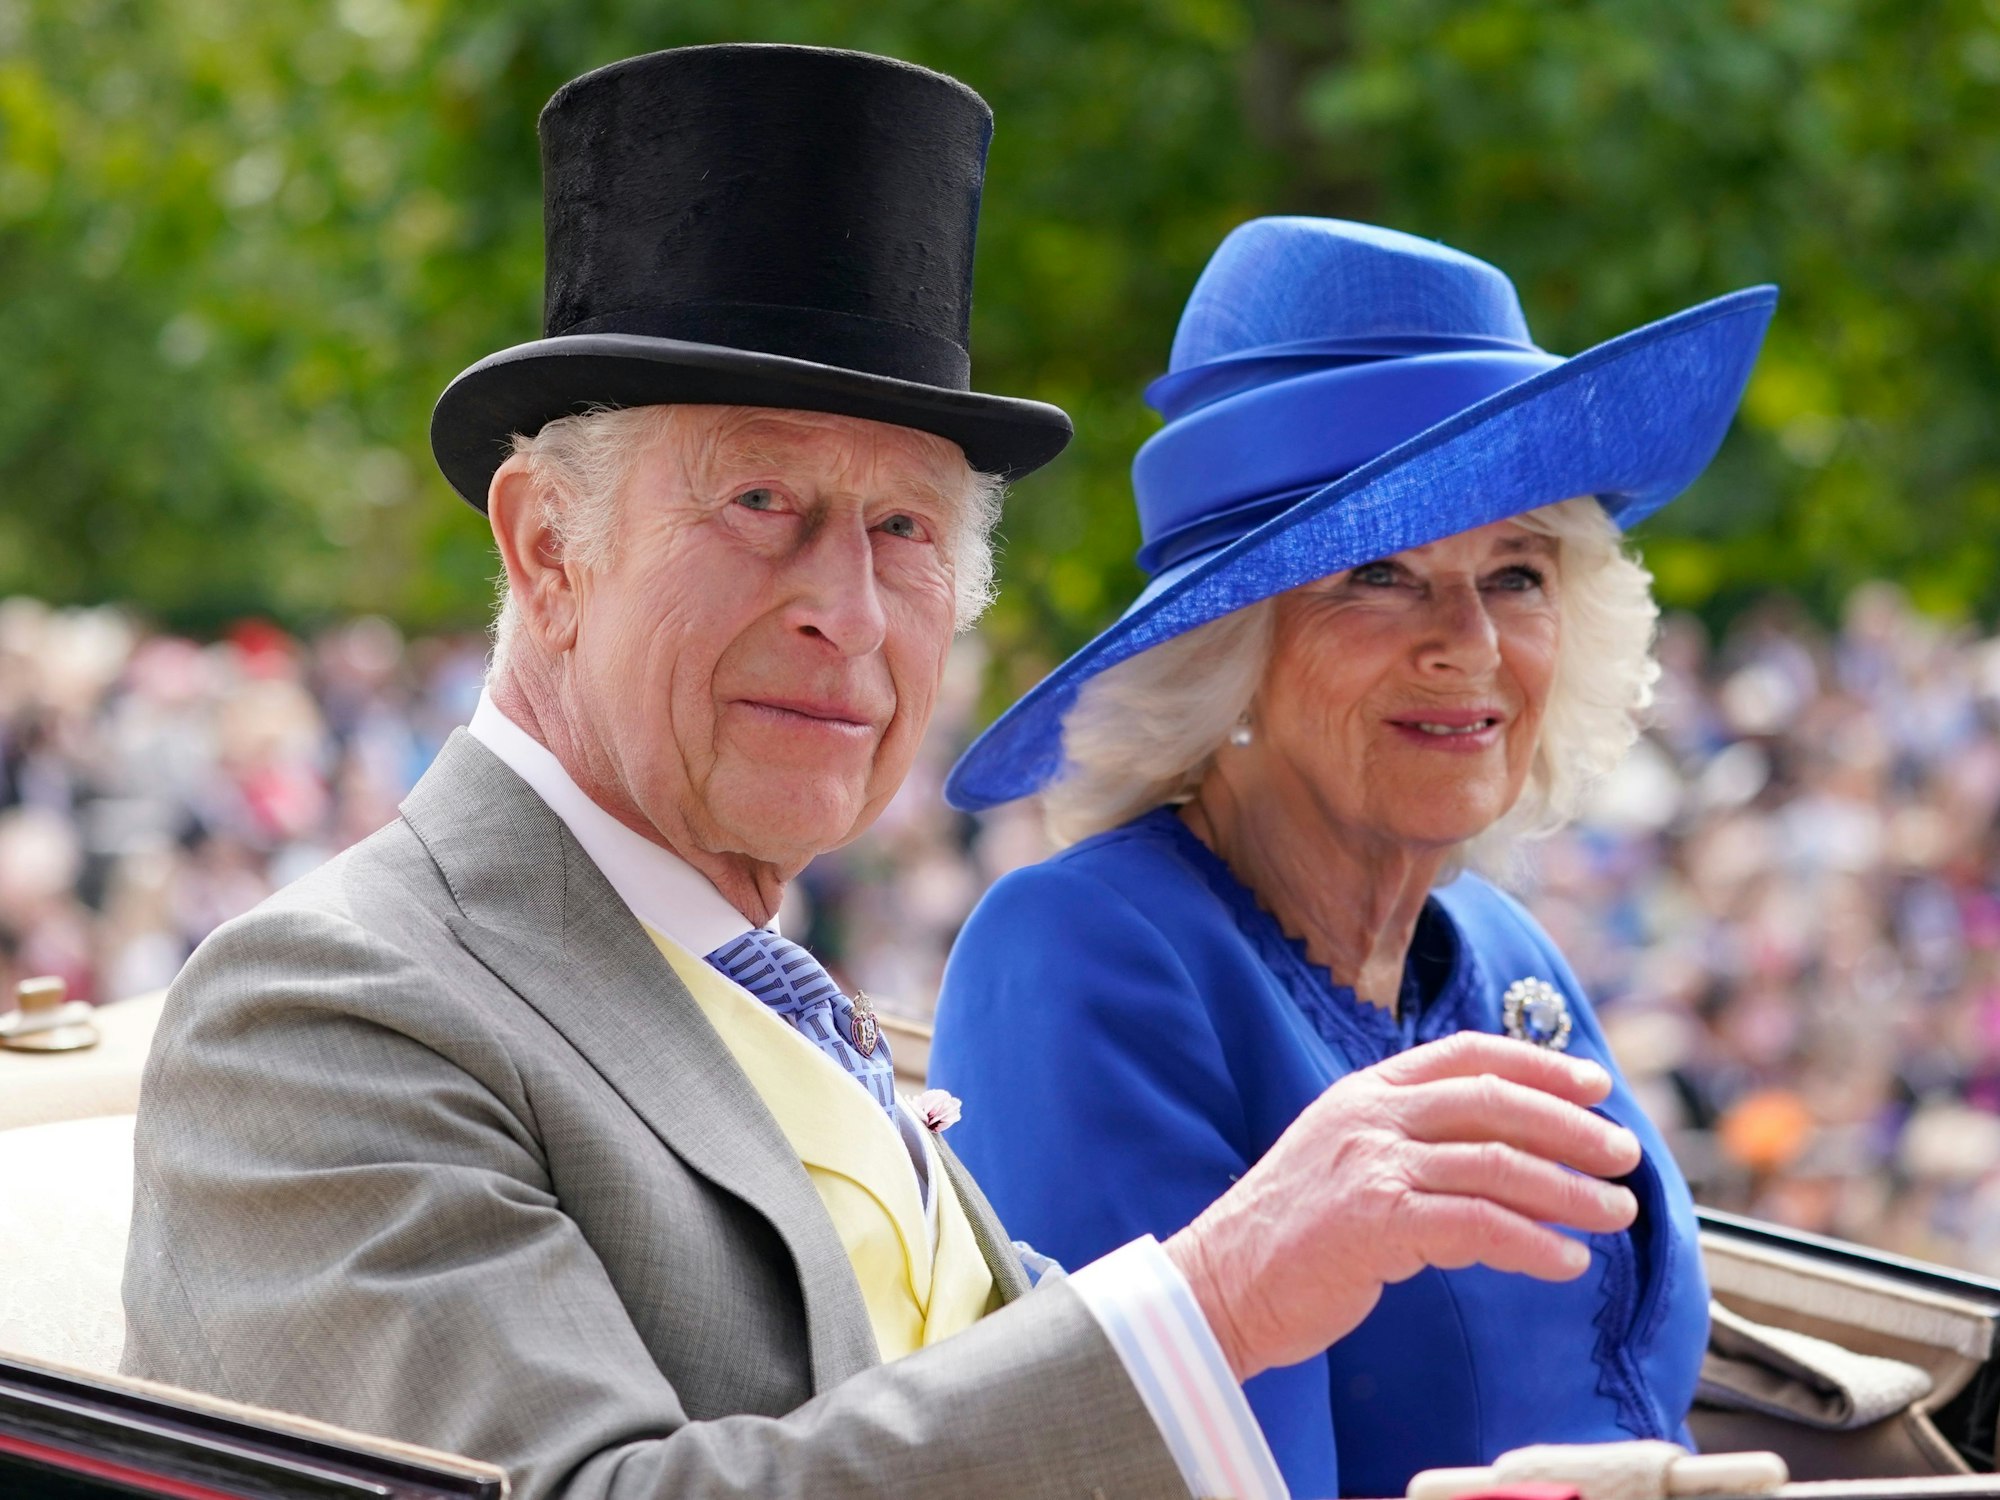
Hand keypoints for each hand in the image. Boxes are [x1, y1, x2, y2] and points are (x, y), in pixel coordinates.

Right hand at [1164, 1032, 1641, 1381]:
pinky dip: (1532, 1244)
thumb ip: (1409, 1139)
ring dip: (1569, 1191)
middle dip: (1571, 1127)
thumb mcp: (1345, 1156)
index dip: (1538, 1064)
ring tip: (1614, 1214)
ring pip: (1496, 1165)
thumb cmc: (1290, 1233)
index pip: (1466, 1055)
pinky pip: (1477, 1225)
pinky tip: (1565, 1262)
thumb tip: (1501, 1146)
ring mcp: (1370, 1165)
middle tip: (1624, 1154)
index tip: (1594, 1083)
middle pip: (1494, 1103)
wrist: (1220, 1282)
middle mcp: (1370, 1116)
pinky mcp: (1373, 1222)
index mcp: (1365, 1091)